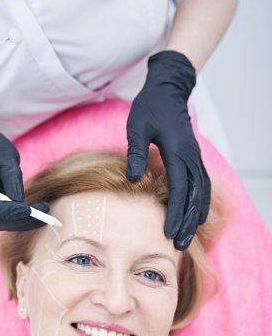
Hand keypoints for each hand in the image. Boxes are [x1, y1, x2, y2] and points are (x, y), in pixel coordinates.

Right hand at [0, 123, 48, 230]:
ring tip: (45, 213)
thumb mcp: (4, 156)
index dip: (5, 212)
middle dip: (19, 220)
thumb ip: (11, 178)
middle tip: (44, 215)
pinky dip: (21, 219)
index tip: (28, 210)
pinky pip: (4, 219)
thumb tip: (20, 201)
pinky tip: (38, 214)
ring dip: (23, 221)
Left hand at [126, 50, 210, 250]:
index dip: (175, 212)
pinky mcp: (193, 157)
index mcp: (176, 151)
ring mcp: (194, 157)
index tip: (169, 232)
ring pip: (201, 193)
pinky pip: (202, 185)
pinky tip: (195, 216)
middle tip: (180, 245)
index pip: (179, 188)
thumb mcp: (136, 127)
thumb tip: (134, 179)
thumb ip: (136, 152)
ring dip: (195, 216)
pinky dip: (201, 203)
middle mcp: (190, 156)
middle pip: (194, 196)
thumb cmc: (149, 107)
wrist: (168, 90)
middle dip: (187, 222)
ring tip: (188, 237)